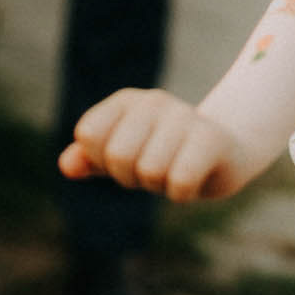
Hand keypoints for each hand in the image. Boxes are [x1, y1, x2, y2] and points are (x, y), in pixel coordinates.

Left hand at [59, 86, 245, 200]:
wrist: (229, 153)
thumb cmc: (166, 154)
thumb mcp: (125, 155)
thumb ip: (90, 159)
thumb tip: (66, 167)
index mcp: (128, 101)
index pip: (88, 134)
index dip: (100, 159)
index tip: (126, 158)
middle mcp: (155, 102)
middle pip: (116, 156)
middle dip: (132, 177)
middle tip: (154, 168)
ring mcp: (185, 117)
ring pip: (148, 172)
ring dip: (160, 185)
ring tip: (176, 170)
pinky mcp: (211, 139)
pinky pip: (178, 182)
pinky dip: (182, 193)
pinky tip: (194, 180)